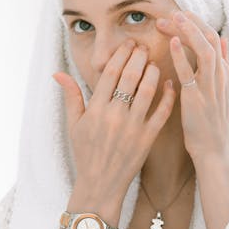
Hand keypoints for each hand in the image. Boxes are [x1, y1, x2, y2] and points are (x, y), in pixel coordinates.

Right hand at [52, 39, 176, 200]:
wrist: (100, 185)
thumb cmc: (85, 154)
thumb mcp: (74, 125)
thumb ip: (71, 96)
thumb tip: (58, 73)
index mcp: (96, 109)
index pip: (110, 73)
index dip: (121, 54)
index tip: (128, 44)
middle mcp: (115, 115)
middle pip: (130, 77)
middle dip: (139, 57)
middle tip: (144, 46)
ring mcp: (133, 127)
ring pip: (148, 91)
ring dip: (153, 72)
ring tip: (154, 62)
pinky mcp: (148, 138)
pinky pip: (161, 112)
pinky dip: (168, 96)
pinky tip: (170, 83)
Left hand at [156, 10, 228, 162]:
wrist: (214, 153)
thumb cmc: (211, 125)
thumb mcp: (220, 92)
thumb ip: (219, 66)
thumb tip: (223, 41)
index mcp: (224, 74)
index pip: (214, 39)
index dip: (197, 24)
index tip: (181, 15)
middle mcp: (220, 77)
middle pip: (210, 39)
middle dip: (191, 23)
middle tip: (172, 12)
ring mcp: (210, 87)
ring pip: (204, 50)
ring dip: (189, 32)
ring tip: (173, 18)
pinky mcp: (197, 99)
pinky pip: (191, 73)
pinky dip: (182, 56)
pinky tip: (173, 42)